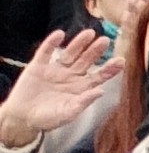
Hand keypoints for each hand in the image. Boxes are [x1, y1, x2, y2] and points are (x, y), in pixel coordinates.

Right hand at [0, 29, 111, 147]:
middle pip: (85, 61)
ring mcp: (54, 70)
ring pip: (69, 54)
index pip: (98, 76)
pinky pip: (46, 52)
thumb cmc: (48, 119)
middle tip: (105, 40)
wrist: (22, 118)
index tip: (121, 61)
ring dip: (78, 43)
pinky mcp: (38, 67)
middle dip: (95, 51)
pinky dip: (51, 43)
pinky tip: (60, 34)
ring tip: (89, 33)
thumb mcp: (68, 113)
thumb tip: (101, 91)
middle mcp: (70, 77)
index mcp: (80, 88)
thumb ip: (84, 102)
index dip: (109, 69)